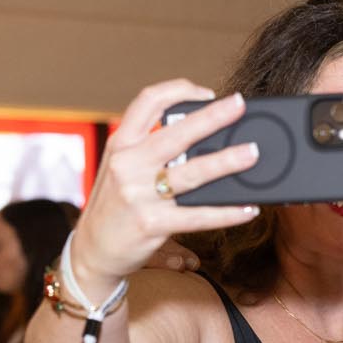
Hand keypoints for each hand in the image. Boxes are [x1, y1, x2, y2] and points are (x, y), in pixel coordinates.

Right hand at [68, 82, 262, 292]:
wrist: (91, 252)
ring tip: (251, 153)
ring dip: (226, 161)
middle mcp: (128, 165)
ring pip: (192, 172)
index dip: (179, 90)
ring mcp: (139, 194)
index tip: (207, 93)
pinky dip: (227, 212)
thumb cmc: (112, 207)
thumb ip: (149, 150)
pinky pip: (198, 216)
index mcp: (121, 144)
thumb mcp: (120, 169)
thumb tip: (200, 138)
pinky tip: (247, 209)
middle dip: (213, 116)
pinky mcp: (152, 224)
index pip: (148, 101)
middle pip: (177, 133)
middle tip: (239, 106)